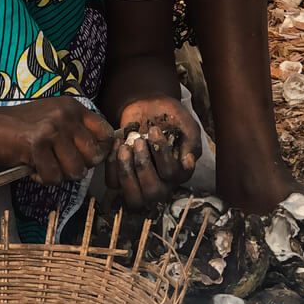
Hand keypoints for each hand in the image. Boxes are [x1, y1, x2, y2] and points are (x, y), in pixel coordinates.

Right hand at [0, 99, 114, 184]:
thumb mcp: (52, 119)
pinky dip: (43, 178)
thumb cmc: (18, 127)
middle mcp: (66, 114)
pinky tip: (32, 168)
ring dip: (60, 175)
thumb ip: (74, 131)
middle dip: (78, 167)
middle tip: (59, 164)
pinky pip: (54, 177)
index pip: (105, 133)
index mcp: (72, 106)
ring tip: (44, 165)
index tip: (85, 159)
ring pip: (75, 170)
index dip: (99, 151)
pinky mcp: (38, 144)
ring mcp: (52, 128)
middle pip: (93, 156)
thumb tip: (100, 154)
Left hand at [106, 96, 200, 210]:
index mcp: (179, 172)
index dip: (161, 154)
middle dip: (143, 165)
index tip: (155, 130)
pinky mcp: (122, 176)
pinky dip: (112, 164)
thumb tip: (188, 162)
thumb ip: (191, 143)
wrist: (147, 105)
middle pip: (153, 193)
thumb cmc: (169, 116)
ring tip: (125, 147)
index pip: (171, 174)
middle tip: (139, 140)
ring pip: (134, 197)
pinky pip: (113, 183)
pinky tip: (117, 144)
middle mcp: (162, 183)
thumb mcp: (187, 124)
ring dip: (126, 170)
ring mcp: (141, 183)